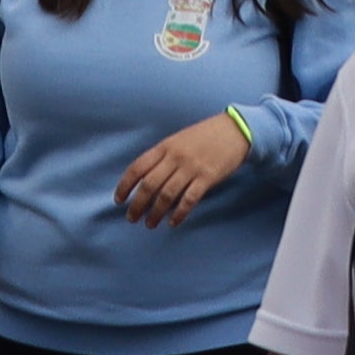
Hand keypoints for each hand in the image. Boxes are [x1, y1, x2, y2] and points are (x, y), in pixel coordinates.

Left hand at [114, 114, 251, 224]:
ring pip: (167, 195)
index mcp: (165, 146)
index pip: (137, 168)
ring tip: (150, 224)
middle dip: (138, 204)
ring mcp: (191, 167)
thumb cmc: (205, 136)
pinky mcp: (207, 178)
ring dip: (155, 213)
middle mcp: (175, 157)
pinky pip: (189, 200)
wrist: (235, 130)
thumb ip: (163, 156)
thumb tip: (145, 180)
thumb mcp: (179, 140)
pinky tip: (173, 222)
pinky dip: (179, 213)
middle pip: (149, 185)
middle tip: (132, 218)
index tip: (119, 200)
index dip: (125, 185)